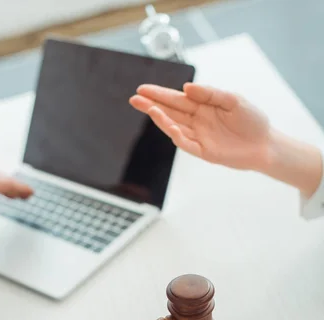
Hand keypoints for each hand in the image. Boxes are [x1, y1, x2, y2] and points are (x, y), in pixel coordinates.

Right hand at [130, 83, 271, 170]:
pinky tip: (168, 126)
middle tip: (134, 99)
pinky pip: (186, 143)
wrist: (265, 144)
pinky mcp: (204, 151)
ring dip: (161, 119)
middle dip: (152, 105)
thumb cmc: (252, 120)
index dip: (159, 94)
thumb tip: (187, 88)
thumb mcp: (233, 100)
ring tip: (149, 108)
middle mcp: (197, 121)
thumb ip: (210, 93)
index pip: (176, 99)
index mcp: (202, 106)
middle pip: (170, 112)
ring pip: (174, 127)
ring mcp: (199, 137)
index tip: (142, 89)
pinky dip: (176, 135)